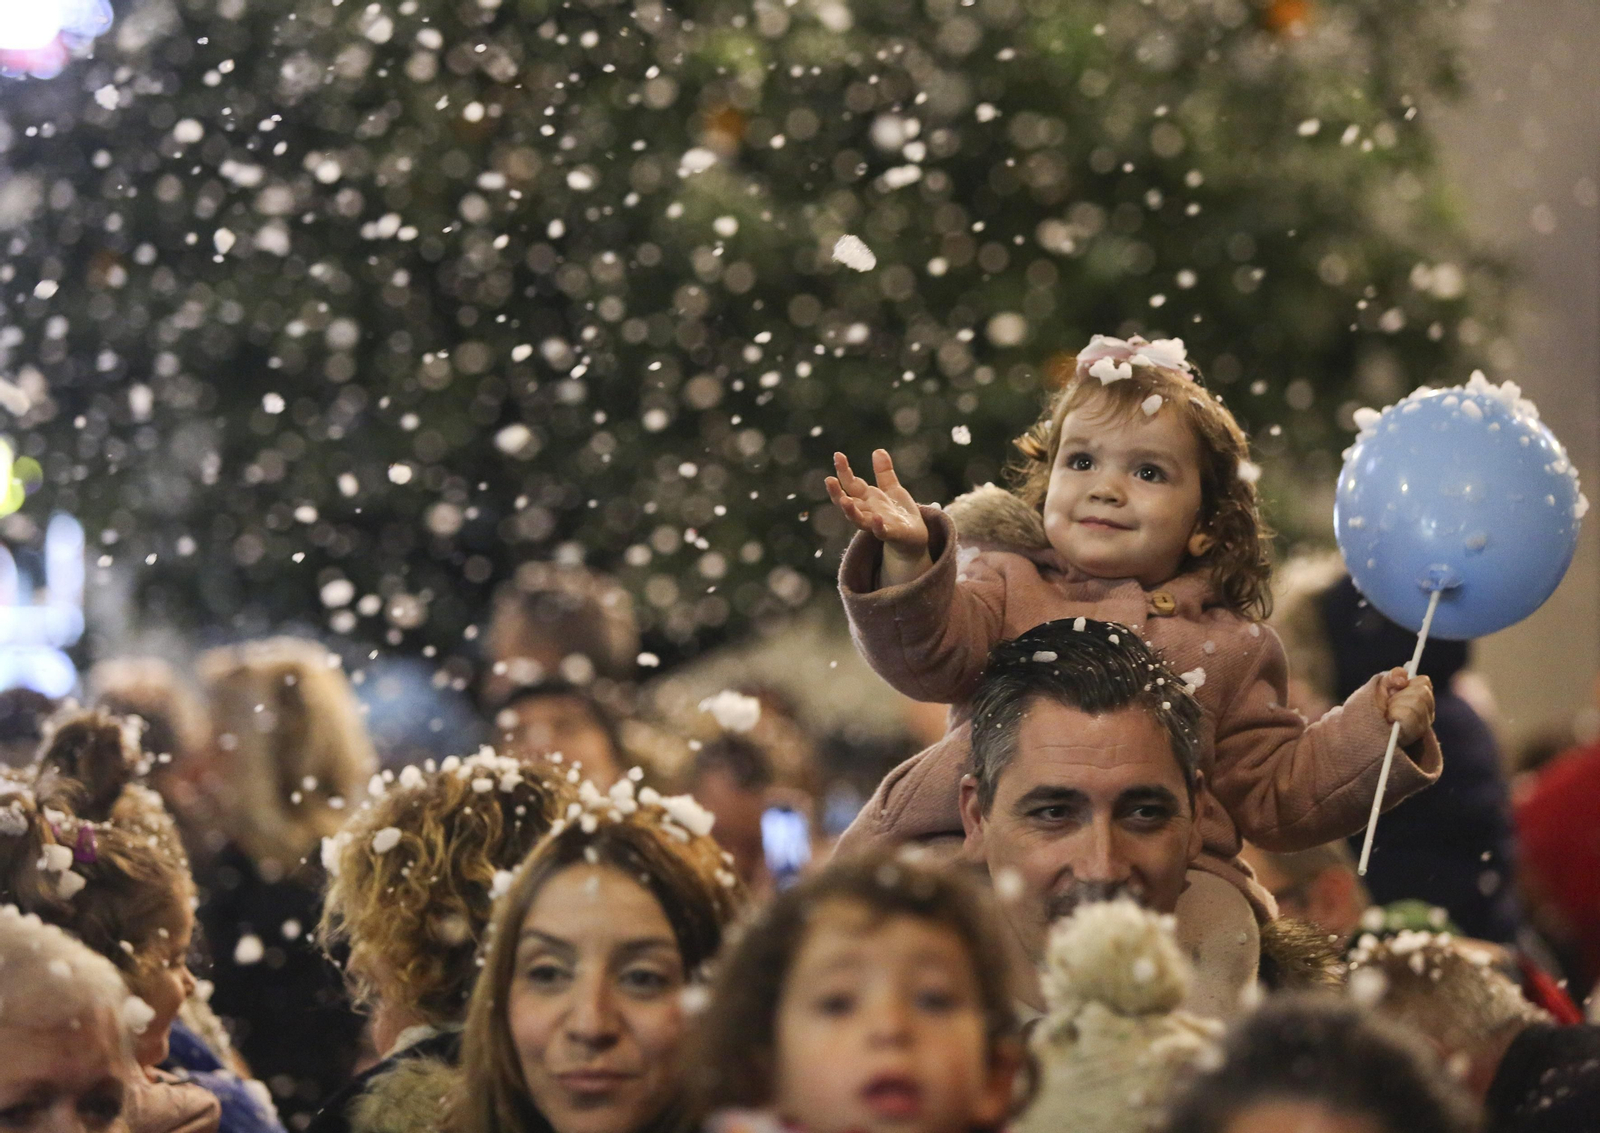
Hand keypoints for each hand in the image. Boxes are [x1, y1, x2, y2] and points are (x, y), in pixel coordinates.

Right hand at [826, 449, 932, 584]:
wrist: (915, 539)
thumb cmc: (900, 515)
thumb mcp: (892, 490)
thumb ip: (884, 473)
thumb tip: (878, 450)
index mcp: (867, 499)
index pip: (851, 484)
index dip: (843, 470)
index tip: (838, 455)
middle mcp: (867, 512)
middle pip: (847, 502)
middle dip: (836, 492)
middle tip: (828, 480)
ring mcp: (876, 525)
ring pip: (858, 520)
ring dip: (850, 511)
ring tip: (845, 500)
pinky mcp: (891, 534)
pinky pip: (881, 532)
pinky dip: (877, 526)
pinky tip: (876, 518)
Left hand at [1376, 667, 1434, 746]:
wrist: (1363, 732)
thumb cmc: (1372, 709)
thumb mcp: (1380, 687)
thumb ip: (1393, 677)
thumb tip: (1404, 678)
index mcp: (1420, 697)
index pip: (1424, 681)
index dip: (1408, 683)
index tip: (1395, 689)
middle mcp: (1426, 711)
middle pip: (1422, 692)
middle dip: (1399, 695)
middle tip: (1389, 705)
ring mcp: (1424, 723)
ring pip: (1416, 702)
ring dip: (1396, 705)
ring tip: (1388, 714)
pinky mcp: (1417, 733)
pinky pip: (1408, 714)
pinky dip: (1396, 714)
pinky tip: (1391, 721)